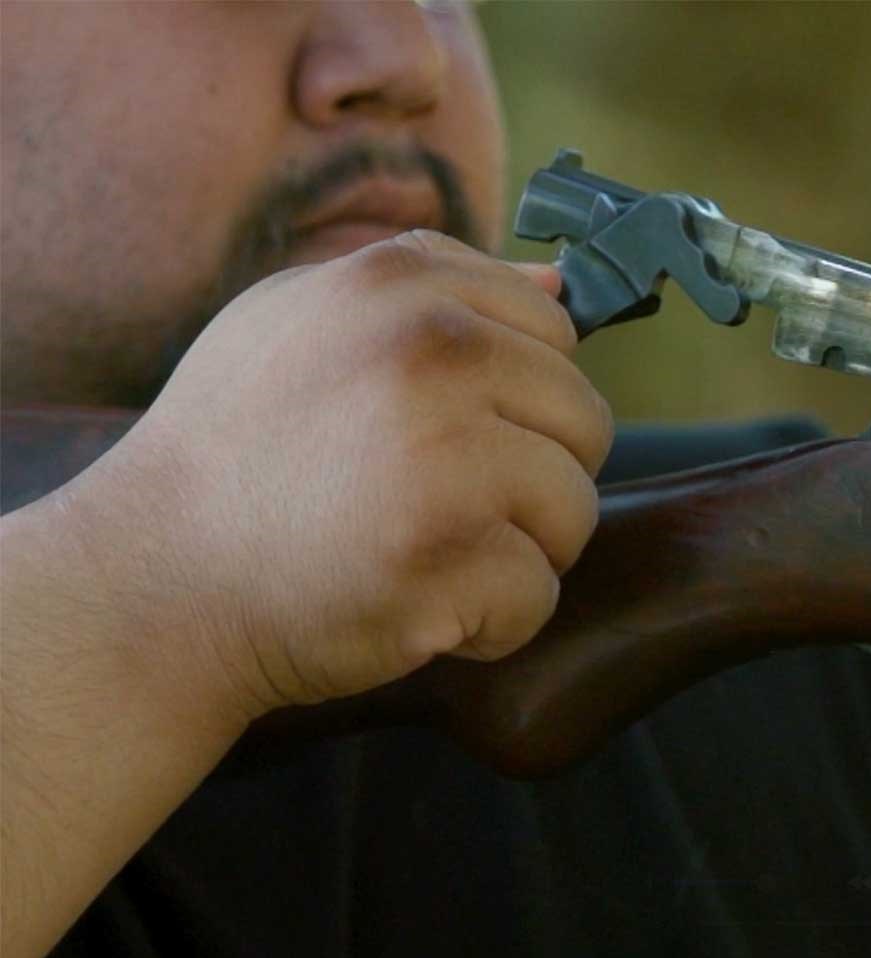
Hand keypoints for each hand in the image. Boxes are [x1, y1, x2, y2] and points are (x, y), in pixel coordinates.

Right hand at [57, 229, 611, 716]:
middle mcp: (428, 353)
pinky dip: (486, 624)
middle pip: (583, 422)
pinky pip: (535, 596)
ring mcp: (443, 455)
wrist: (149, 584)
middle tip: (430, 505)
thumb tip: (559, 282)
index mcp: (398, 285)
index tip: (444, 431)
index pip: (554, 330)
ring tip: (417, 552)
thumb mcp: (299, 325)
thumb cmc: (233, 457)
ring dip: (513, 552)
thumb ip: (433, 295)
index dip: (516, 398)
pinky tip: (408, 604)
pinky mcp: (448, 556)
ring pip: (572, 511)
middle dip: (528, 479)